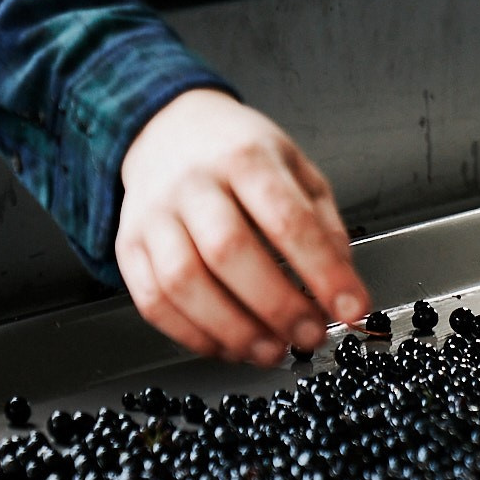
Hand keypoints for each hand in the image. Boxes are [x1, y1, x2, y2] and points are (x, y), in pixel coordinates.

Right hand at [116, 88, 367, 365]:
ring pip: (184, 283)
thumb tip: (342, 284)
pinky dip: (192, 335)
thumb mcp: (294, 166)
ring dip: (233, 330)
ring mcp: (154, 215)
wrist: (169, 129)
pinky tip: (226, 345)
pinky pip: (153, 302)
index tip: (351, 307)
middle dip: (277, 306)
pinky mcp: (128, 246)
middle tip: (310, 335)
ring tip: (271, 350)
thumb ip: (322, 222)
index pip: (287, 218)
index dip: (323, 271)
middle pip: (229, 252)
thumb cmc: (238, 153)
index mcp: (245, 156)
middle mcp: (194, 183)